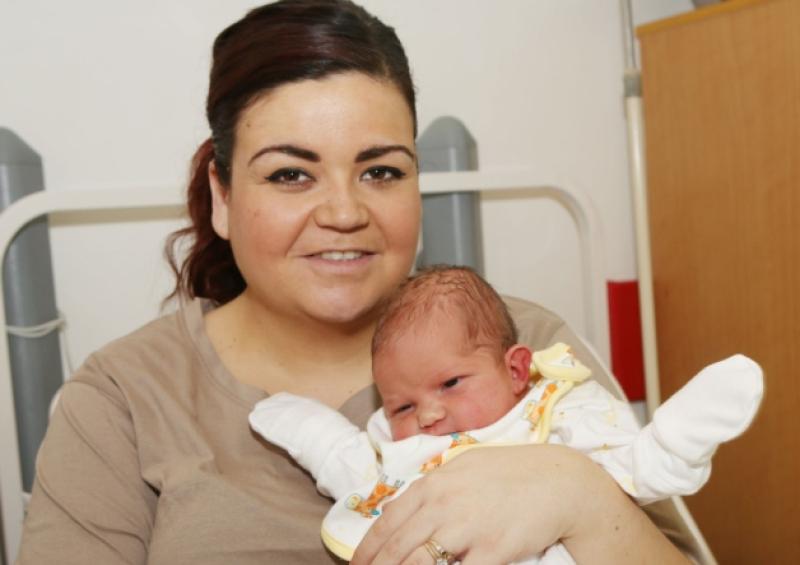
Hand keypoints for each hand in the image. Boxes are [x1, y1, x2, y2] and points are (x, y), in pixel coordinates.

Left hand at [351, 444, 600, 564]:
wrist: (558, 482)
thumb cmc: (510, 473)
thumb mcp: (464, 468)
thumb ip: (435, 489)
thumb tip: (407, 509)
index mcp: (434, 483)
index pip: (388, 521)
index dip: (368, 548)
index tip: (358, 564)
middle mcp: (443, 504)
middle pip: (396, 547)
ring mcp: (466, 528)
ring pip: (417, 564)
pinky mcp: (490, 550)